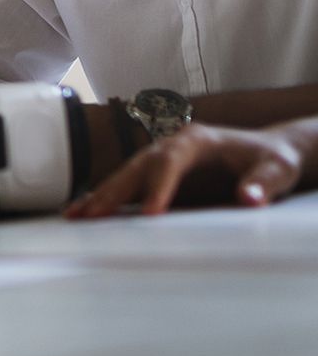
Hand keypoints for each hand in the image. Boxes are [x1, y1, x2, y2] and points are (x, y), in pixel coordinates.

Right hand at [65, 123, 304, 218]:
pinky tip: (83, 212)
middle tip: (94, 215)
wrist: (270, 152)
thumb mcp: (279, 169)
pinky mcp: (158, 176)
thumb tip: (250, 198)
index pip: (170, 161)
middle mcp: (172, 146)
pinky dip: (105, 198)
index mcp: (197, 140)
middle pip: (136, 167)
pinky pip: (127, 186)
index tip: (150, 214)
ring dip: (100, 196)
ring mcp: (161, 160)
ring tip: (75, 216)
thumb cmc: (274, 159)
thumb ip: (265, 182)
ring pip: (124, 176)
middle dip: (114, 191)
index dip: (158, 186)